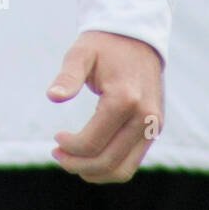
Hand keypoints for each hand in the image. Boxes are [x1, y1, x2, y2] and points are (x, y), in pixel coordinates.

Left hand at [46, 30, 163, 182]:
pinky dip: (110, 167)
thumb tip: (53, 97)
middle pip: (107, 161)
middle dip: (77, 164)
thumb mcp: (81, 53)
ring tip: (71, 161)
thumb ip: (68, 76)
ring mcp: (153, 125)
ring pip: (123, 170)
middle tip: (57, 154)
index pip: (93, 142)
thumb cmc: (103, 45)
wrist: (137, 36)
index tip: (56, 137)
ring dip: (94, 172)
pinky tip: (90, 157)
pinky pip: (132, 161)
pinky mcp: (155, 129)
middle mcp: (144, 117)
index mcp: (125, 99)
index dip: (69, 146)